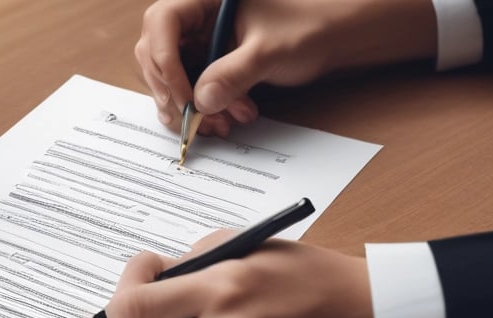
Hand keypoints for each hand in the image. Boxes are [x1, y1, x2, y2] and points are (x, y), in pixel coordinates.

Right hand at [136, 0, 435, 135]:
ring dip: (190, 107)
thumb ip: (235, 73)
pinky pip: (190, 89)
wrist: (335, 37)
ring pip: (171, 77)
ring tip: (220, 124)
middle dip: (175, 92)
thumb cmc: (308, 27)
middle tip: (197, 120)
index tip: (185, 96)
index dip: (165, 61)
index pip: (163, 24)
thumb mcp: (271, 51)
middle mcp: (195, 18)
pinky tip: (226, 119)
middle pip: (157, 54)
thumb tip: (200, 101)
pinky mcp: (207, 62)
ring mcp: (199, 41)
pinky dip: (203, 109)